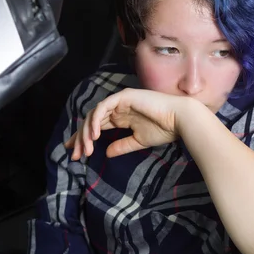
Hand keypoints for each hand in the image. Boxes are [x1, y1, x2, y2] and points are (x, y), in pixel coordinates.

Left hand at [65, 88, 187, 159]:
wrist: (179, 120)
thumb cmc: (164, 128)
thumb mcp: (139, 141)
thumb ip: (122, 146)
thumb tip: (107, 153)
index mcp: (121, 116)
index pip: (97, 125)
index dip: (83, 138)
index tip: (74, 152)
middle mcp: (118, 107)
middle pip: (91, 120)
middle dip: (80, 138)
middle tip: (76, 155)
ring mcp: (120, 101)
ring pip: (94, 114)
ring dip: (86, 132)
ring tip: (86, 149)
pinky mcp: (123, 97)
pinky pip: (103, 107)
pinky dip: (96, 120)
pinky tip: (94, 135)